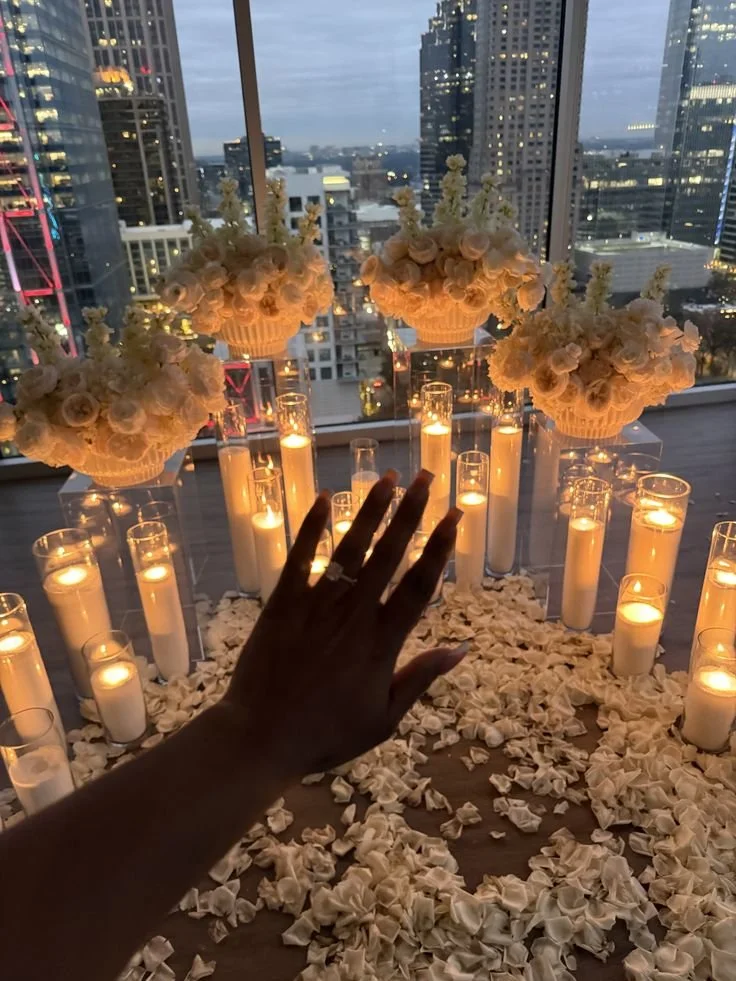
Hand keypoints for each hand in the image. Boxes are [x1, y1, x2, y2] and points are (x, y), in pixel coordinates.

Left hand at [224, 470, 464, 779]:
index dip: (439, 548)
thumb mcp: (384, 718)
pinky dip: (312, 528)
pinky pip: (300, 559)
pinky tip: (325, 499)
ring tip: (388, 477)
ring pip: (349, 549)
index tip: (454, 516)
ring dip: (370, 511)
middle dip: (410, 512)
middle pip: (388, 554)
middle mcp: (353, 615)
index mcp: (382, 643)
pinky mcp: (282, 604)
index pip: (420, 585)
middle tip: (426, 476)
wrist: (261, 738)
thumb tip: (462, 649)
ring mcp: (316, 606)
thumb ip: (421, 677)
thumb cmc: (326, 734)